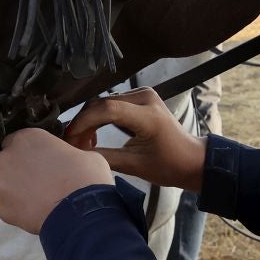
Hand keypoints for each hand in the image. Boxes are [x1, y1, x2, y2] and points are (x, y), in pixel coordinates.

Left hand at [0, 129, 111, 233]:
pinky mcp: (0, 208)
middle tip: (26, 180)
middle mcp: (6, 157)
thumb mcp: (82, 154)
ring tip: (18, 197)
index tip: (32, 161)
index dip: (21, 153)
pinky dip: (9, 209)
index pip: (12, 142)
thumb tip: (68, 160)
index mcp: (26, 138)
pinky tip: (27, 212)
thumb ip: (65, 153)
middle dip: (7, 169)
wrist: (80, 211)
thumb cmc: (86, 177)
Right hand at [63, 88, 206, 190]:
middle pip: (102, 103)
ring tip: (83, 143)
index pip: (108, 109)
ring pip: (104, 102)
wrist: (191, 159)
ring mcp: (144, 94)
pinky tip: (94, 136)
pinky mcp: (141, 97)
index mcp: (149, 116)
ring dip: (89, 121)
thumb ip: (104, 158)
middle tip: (72, 144)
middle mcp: (146, 98)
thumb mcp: (134, 165)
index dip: (84, 122)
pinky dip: (99, 118)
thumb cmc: (168, 165)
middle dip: (83, 123)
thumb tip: (76, 154)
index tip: (69, 138)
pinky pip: (111, 103)